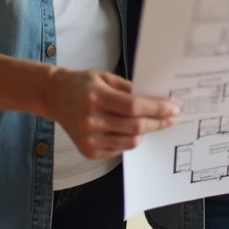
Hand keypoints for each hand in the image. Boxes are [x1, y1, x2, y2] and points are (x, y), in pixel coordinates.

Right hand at [42, 68, 179, 158]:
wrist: (54, 96)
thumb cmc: (82, 83)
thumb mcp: (105, 77)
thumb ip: (128, 89)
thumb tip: (155, 99)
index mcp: (96, 97)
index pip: (134, 107)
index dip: (157, 109)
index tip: (174, 108)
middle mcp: (92, 120)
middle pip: (135, 127)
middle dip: (158, 122)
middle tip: (172, 118)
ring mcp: (89, 139)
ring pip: (129, 142)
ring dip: (146, 132)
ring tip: (155, 124)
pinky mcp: (88, 151)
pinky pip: (118, 149)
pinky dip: (129, 140)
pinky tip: (132, 130)